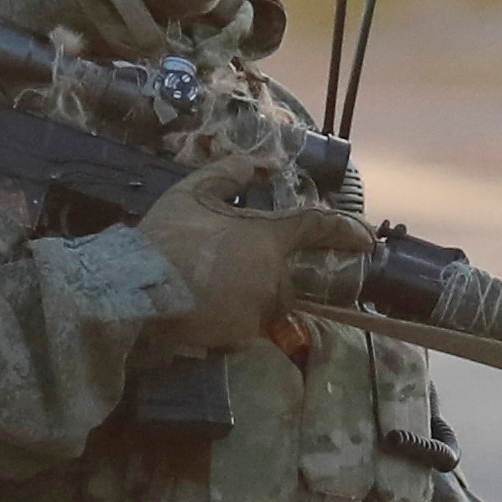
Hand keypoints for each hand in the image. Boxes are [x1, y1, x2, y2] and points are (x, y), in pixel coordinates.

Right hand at [135, 173, 367, 353]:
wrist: (135, 291)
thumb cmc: (165, 238)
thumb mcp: (190, 194)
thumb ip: (225, 175)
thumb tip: (252, 163)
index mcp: (267, 237)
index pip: (315, 228)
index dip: (343, 230)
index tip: (366, 239)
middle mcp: (272, 276)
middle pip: (285, 278)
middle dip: (264, 275)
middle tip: (226, 271)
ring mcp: (258, 310)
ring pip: (265, 304)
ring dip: (246, 298)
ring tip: (206, 290)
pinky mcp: (240, 338)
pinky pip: (245, 328)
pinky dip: (229, 320)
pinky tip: (200, 311)